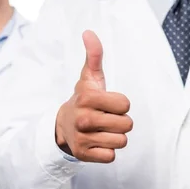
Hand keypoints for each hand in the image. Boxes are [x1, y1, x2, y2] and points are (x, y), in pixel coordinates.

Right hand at [55, 31, 132, 162]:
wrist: (62, 126)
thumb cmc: (84, 100)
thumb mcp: (89, 77)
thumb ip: (94, 55)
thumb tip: (89, 32)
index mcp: (88, 98)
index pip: (126, 105)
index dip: (121, 105)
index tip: (108, 104)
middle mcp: (83, 118)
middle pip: (127, 125)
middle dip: (121, 122)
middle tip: (106, 119)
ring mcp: (82, 138)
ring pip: (121, 141)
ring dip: (115, 137)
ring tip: (102, 130)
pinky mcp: (84, 155)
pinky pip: (111, 156)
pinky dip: (108, 151)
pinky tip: (97, 143)